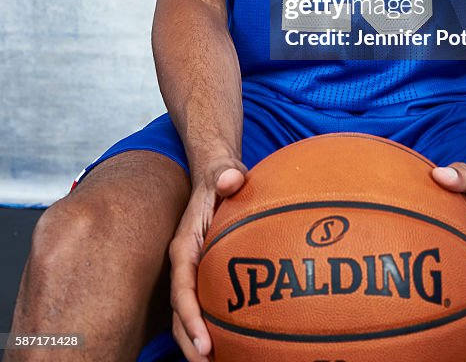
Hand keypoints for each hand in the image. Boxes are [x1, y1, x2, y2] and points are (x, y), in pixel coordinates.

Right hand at [169, 159, 246, 360]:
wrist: (217, 177)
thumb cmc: (221, 178)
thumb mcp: (223, 173)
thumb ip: (226, 175)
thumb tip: (231, 178)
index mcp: (184, 247)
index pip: (182, 289)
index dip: (190, 318)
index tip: (204, 344)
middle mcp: (184, 265)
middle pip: (181, 312)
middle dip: (191, 344)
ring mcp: (193, 273)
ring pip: (189, 315)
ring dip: (198, 343)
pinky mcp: (204, 276)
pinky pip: (204, 307)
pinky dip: (212, 329)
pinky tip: (231, 345)